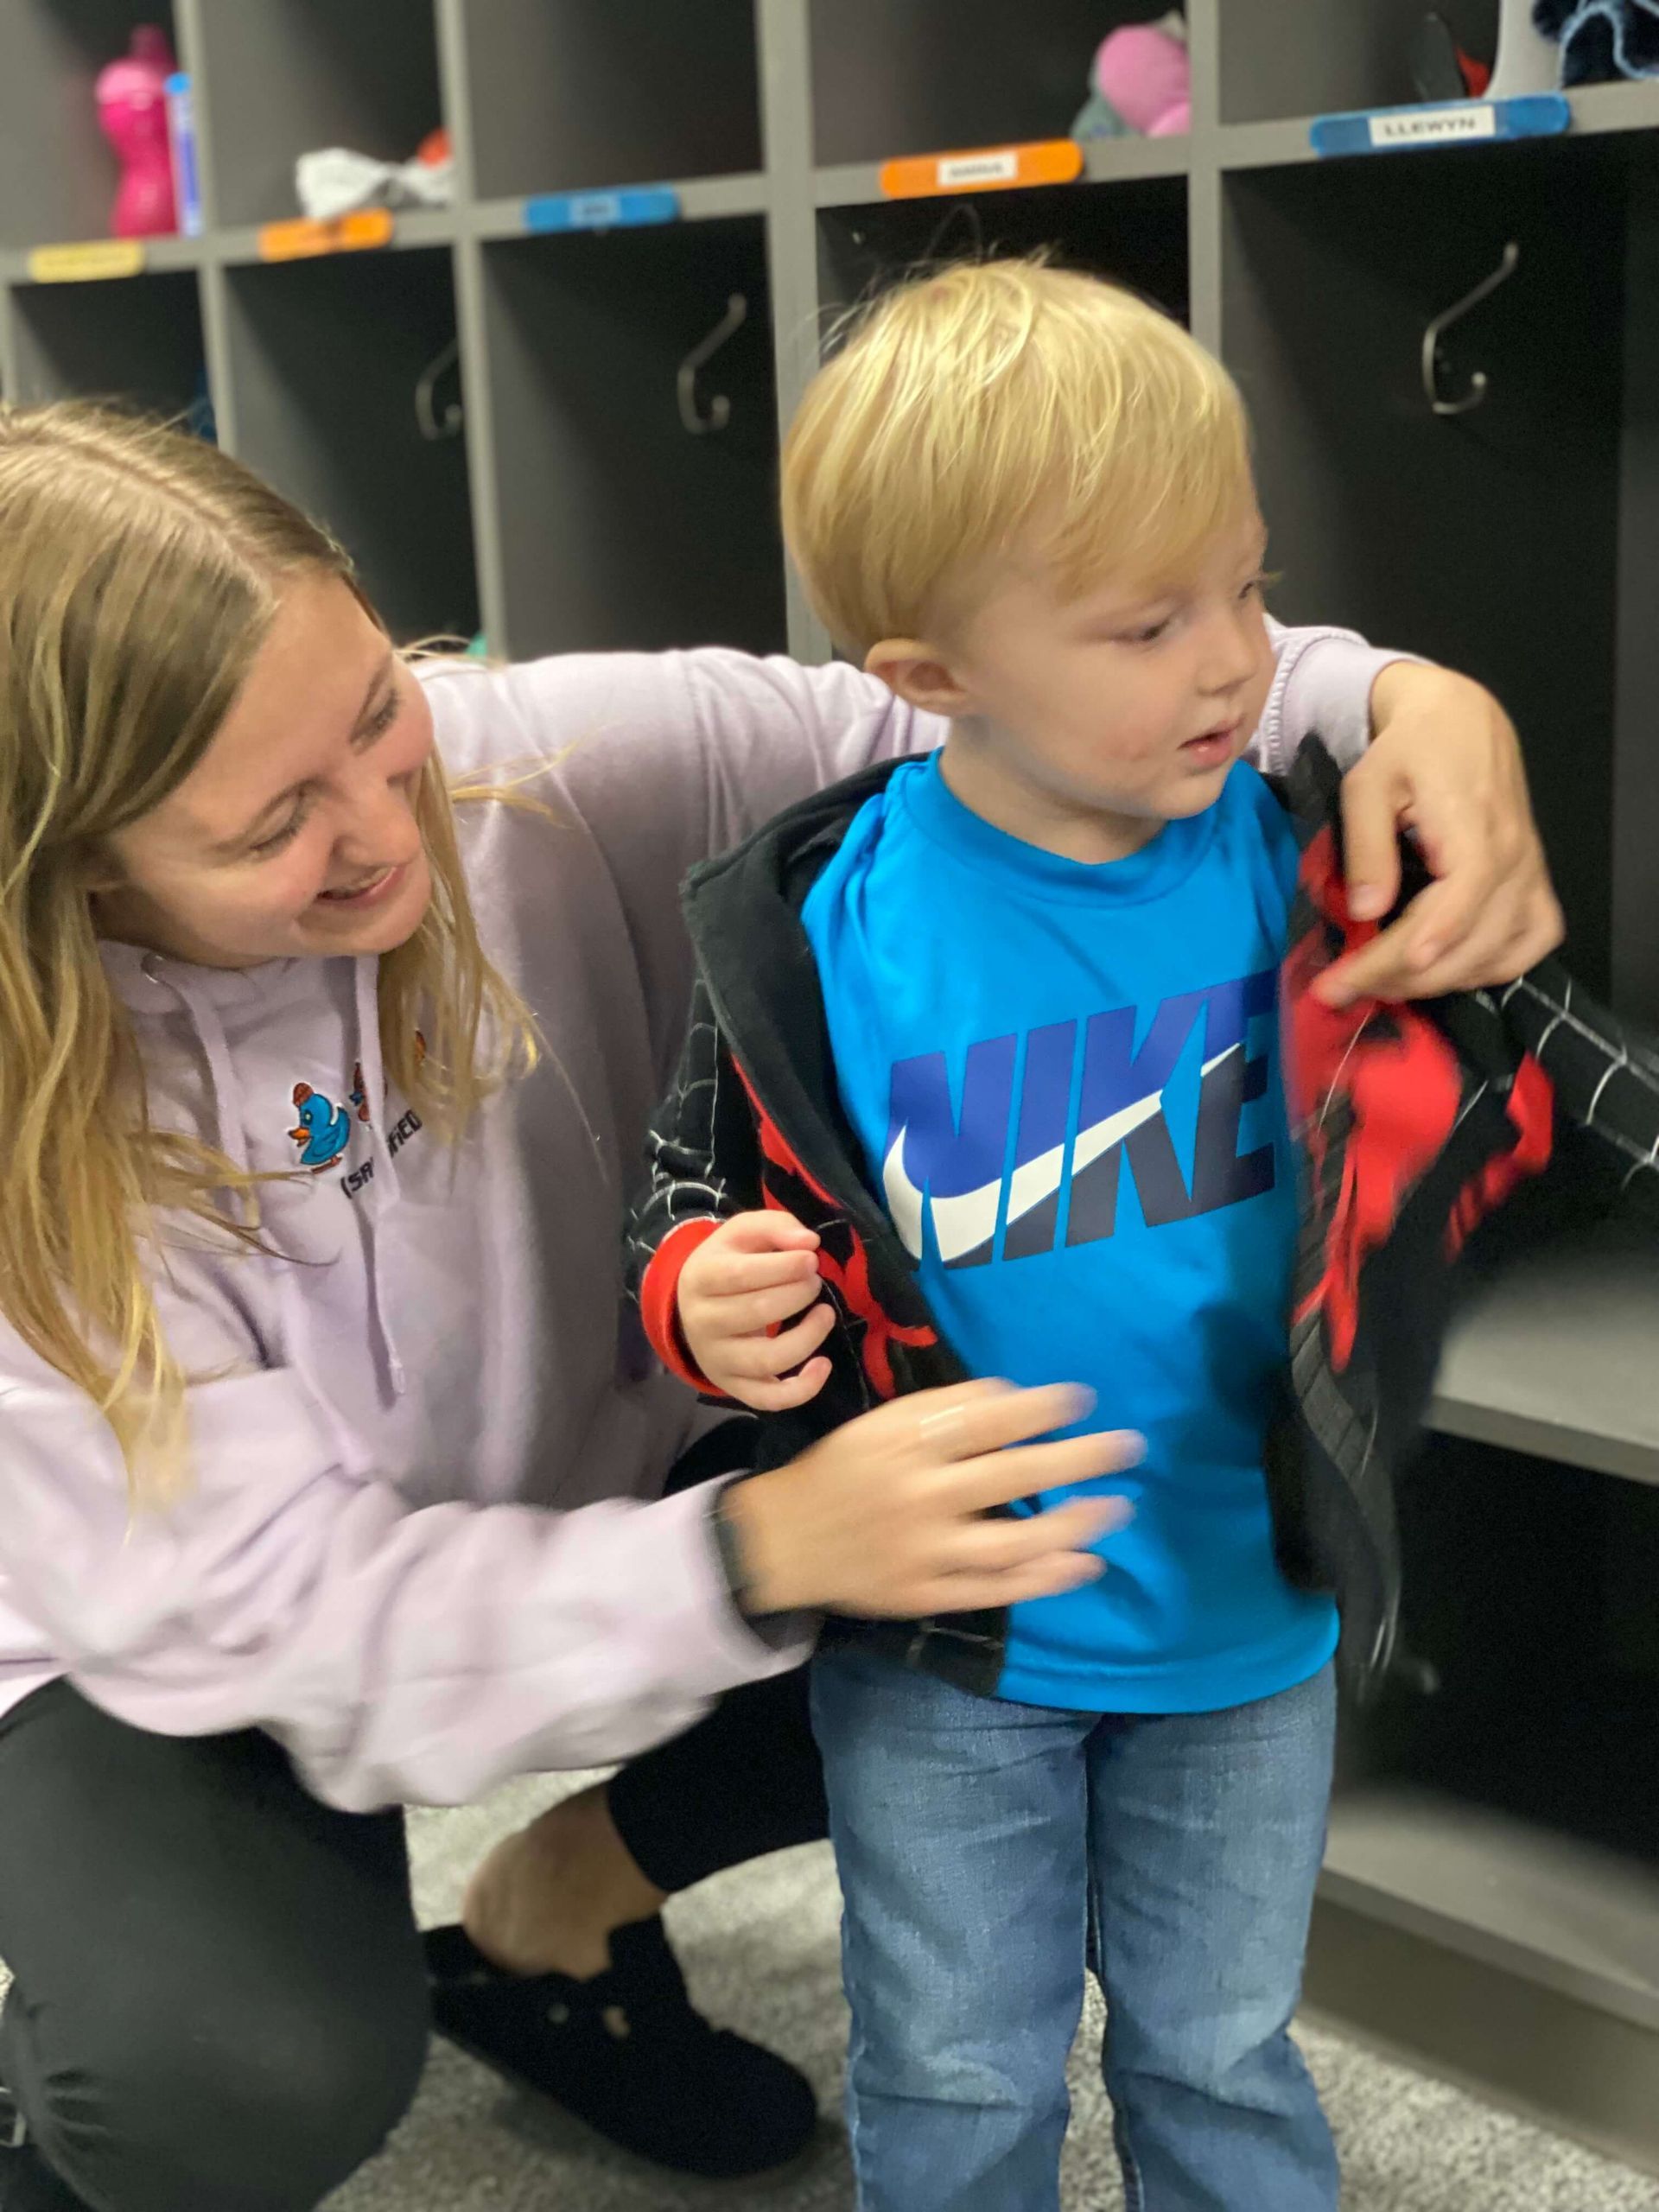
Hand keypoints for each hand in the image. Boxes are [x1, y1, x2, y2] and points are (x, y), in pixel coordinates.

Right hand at [678, 1211, 836, 1409]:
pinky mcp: (733, 1386)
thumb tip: (809, 1242)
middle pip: (755, 1313)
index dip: (782, 1267)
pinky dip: (801, 1390)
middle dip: (797, 1295)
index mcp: (700, 1278)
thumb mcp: (743, 1234)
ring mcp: (716, 1360)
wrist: (693, 1306)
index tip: (811, 1260)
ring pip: (764, 1360)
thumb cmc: (727, 1263)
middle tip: (814, 1281)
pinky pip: (767, 1399)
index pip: (741, 1275)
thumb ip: (776, 1227)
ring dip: (806, 1338)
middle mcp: (702, 1323)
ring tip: (825, 1314)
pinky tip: (823, 1365)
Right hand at [722, 1378, 1140, 1616]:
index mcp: (902, 1444)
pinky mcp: (926, 1594)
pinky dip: (1044, 1578)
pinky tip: (1084, 1562)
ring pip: (1013, 1542)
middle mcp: (917, 1496)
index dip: (1039, 1408)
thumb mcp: (877, 1426)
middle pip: (1012, 1476)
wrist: (780, 1544)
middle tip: (1129, 1447)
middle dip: (1078, 1459)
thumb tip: (1012, 1398)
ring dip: (1074, 1524)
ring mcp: (924, 1551)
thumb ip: (938, 1411)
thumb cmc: (839, 1473)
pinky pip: (996, 1588)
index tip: (1084, 1398)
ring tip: (1117, 1507)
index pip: (984, 1420)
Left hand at [1318, 664, 1563, 1007]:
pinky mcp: (1537, 884)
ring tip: (1381, 982)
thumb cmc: (1408, 749)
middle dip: (1400, 980)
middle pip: (1467, 948)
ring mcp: (1532, 876)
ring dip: (1438, 982)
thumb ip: (1368, 846)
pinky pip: (1530, 944)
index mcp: (1476, 836)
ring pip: (1497, 957)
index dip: (1399, 958)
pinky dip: (1490, 969)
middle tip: (1342, 988)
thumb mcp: (1368, 785)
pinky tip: (1445, 969)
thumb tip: (1366, 911)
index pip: (1446, 916)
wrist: (1461, 721)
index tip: (1347, 981)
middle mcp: (1515, 863)